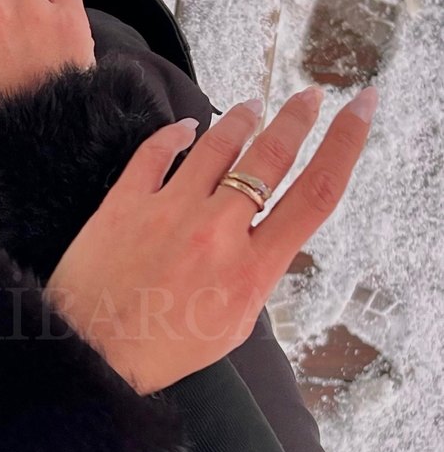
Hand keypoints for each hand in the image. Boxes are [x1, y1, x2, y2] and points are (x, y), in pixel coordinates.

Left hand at [45, 85, 377, 394]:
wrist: (90, 356)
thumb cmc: (162, 350)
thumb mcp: (231, 327)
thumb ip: (254, 277)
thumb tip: (264, 238)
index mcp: (251, 269)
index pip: (316, 193)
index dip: (347, 143)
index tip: (361, 108)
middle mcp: (217, 232)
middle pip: (272, 155)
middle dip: (298, 116)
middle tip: (309, 95)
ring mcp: (169, 211)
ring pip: (218, 144)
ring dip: (243, 118)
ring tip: (253, 107)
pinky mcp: (126, 202)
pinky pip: (158, 151)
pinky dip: (177, 133)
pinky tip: (187, 128)